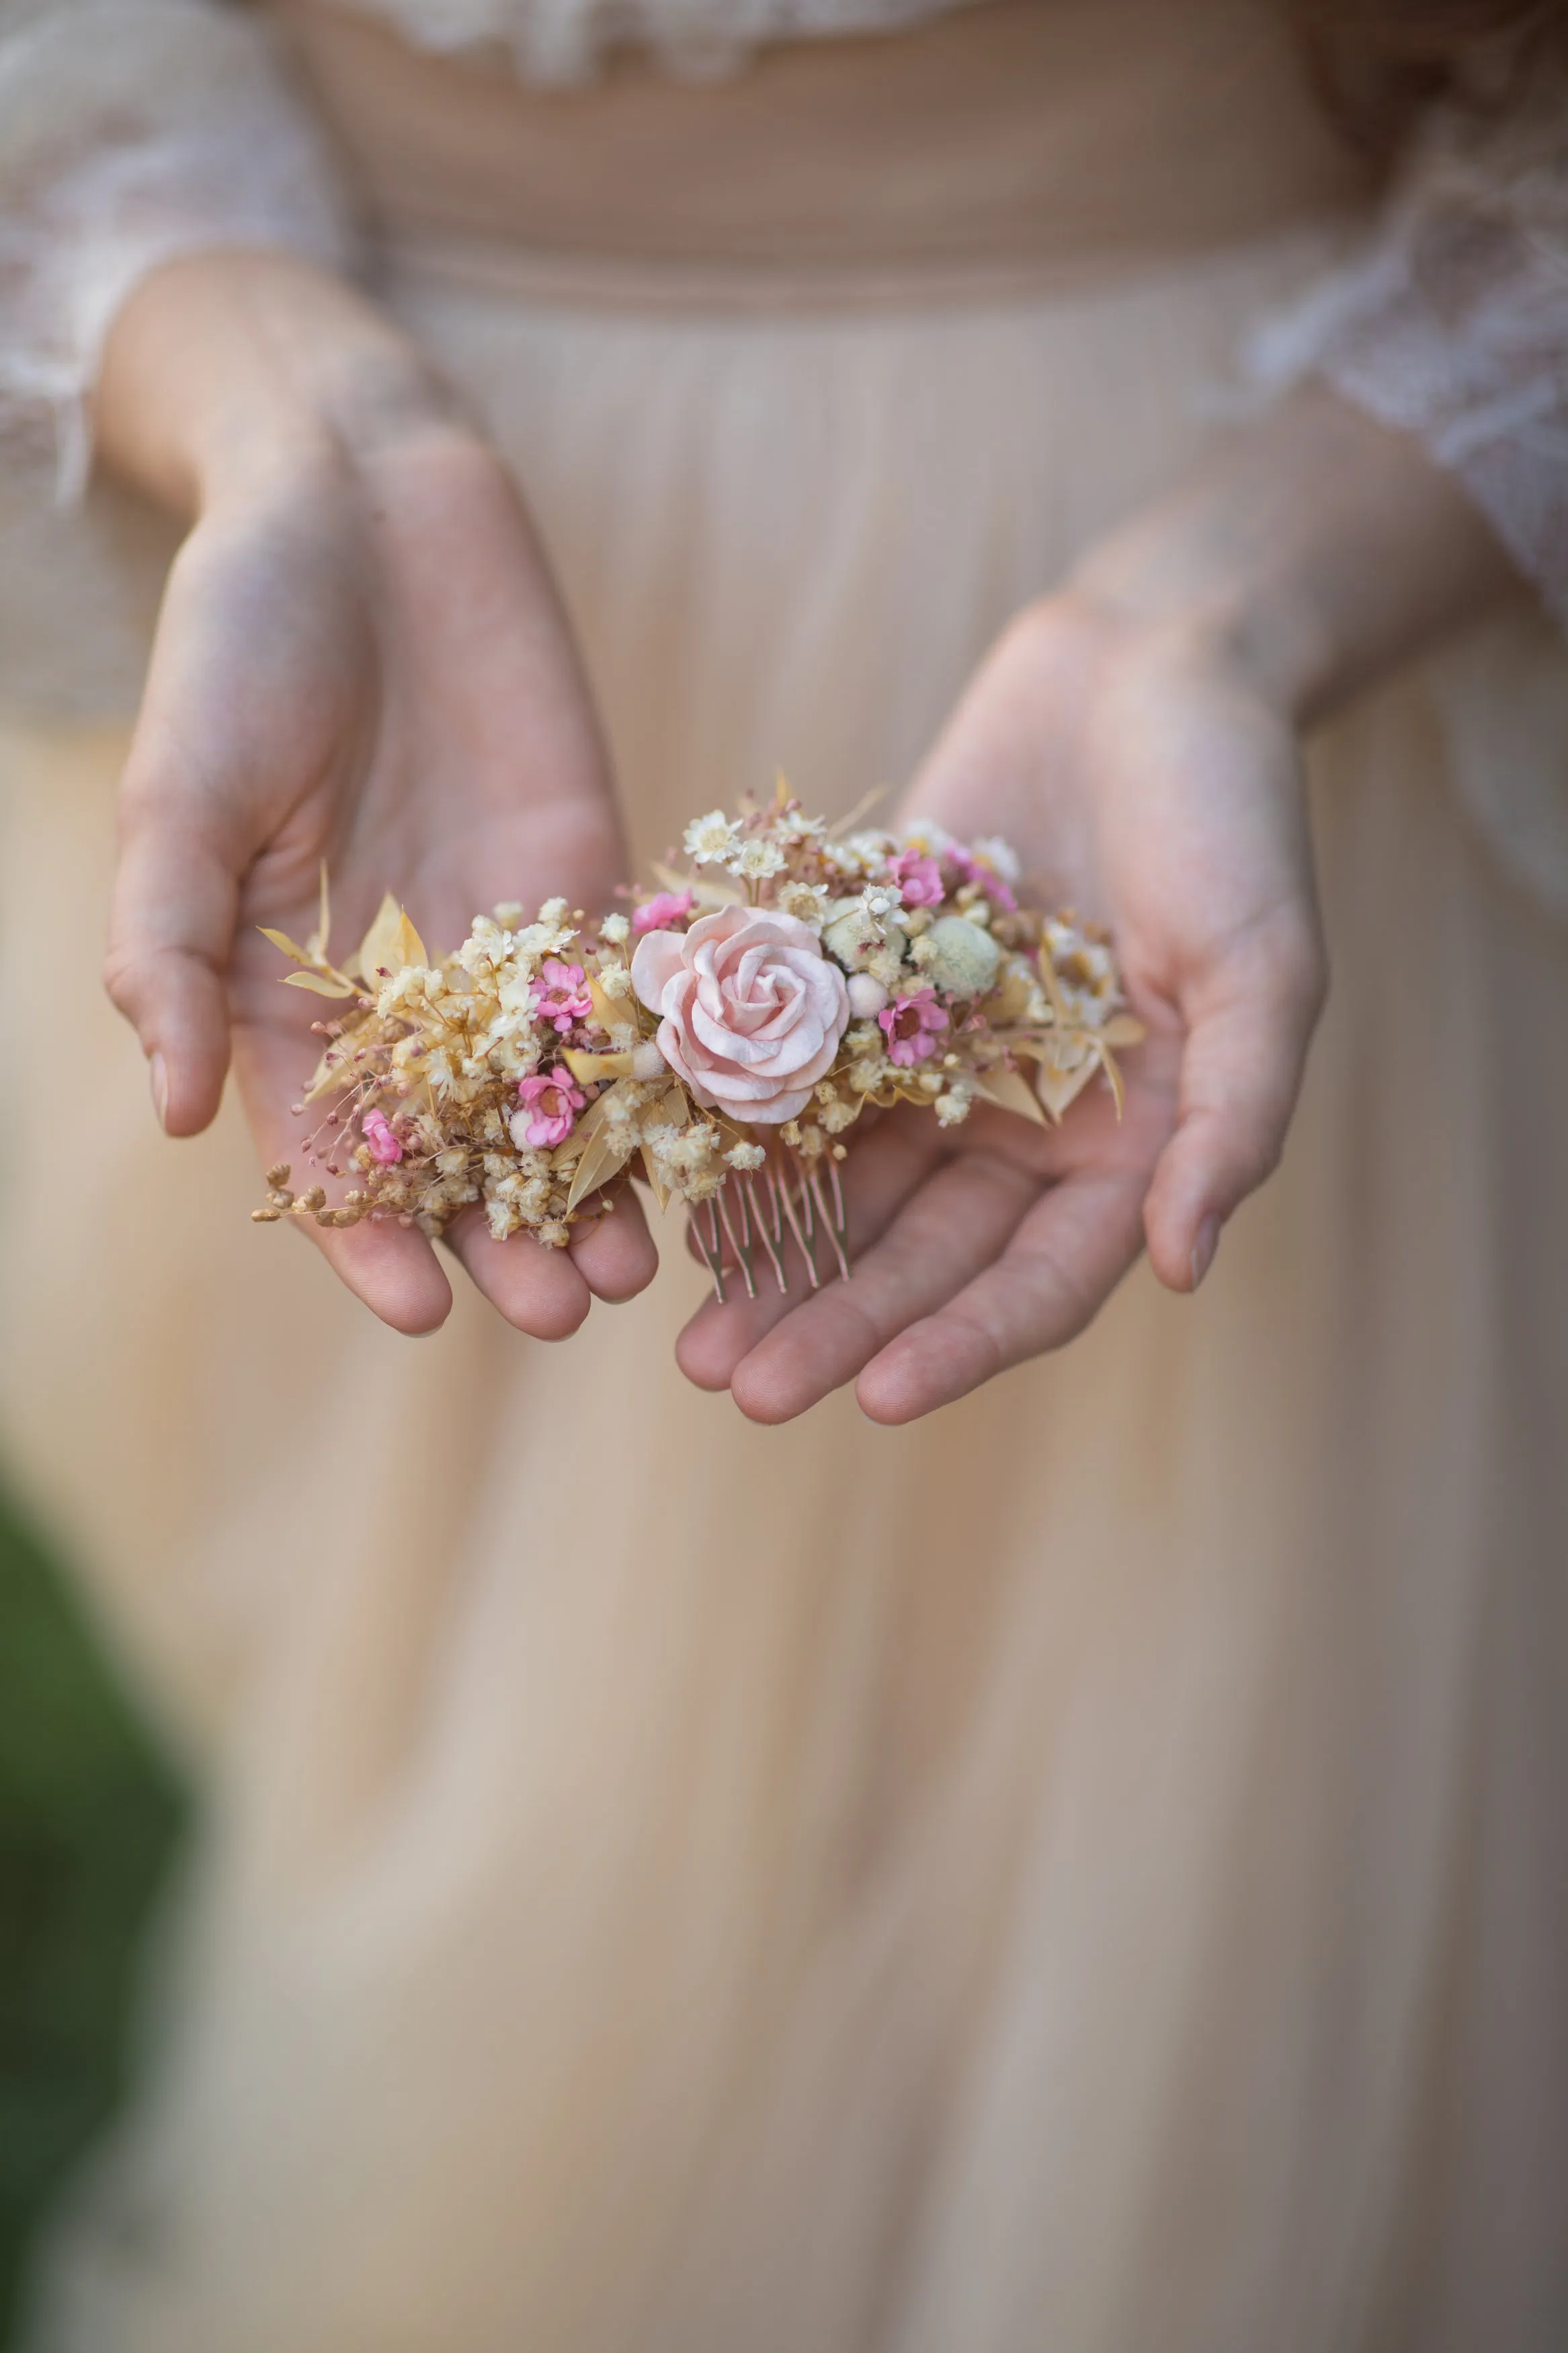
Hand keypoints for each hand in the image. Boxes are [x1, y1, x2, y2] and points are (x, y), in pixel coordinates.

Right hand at [98, 254, 657, 1335]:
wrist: (359, 498)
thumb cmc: (238, 637)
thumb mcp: (180, 792)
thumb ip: (170, 946)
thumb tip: (168, 1112)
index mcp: (286, 987)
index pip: (328, 1147)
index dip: (365, 1233)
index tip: (414, 1311)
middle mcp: (404, 988)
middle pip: (459, 1149)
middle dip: (506, 1236)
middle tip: (563, 1311)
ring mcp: (507, 940)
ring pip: (560, 1097)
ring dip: (599, 1184)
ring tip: (641, 1263)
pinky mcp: (594, 878)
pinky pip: (636, 992)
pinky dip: (671, 1068)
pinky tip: (715, 1135)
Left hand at [676, 590, 1325, 1419]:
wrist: (1143, 671)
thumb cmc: (1231, 815)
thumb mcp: (1265, 965)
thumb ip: (1234, 1116)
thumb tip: (1187, 1267)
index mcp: (1132, 1149)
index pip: (1041, 1282)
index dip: (965, 1344)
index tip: (878, 1399)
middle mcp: (1029, 1130)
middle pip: (922, 1258)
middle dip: (834, 1325)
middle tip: (735, 1386)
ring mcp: (943, 1070)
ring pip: (847, 1195)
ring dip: (771, 1265)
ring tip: (689, 1335)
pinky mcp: (869, 998)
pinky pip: (798, 1088)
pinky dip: (742, 1144)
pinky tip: (677, 1199)